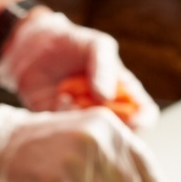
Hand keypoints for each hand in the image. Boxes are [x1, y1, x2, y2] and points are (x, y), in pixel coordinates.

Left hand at [0, 10, 160, 129]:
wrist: (35, 47)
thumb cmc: (74, 44)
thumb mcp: (96, 46)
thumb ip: (104, 67)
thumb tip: (106, 97)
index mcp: (124, 92)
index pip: (145, 114)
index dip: (142, 122)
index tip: (131, 121)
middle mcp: (107, 111)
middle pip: (120, 134)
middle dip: (109, 124)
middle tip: (93, 105)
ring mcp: (84, 120)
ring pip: (93, 137)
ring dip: (84, 120)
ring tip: (72, 95)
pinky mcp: (62, 125)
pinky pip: (68, 134)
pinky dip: (66, 118)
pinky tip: (60, 97)